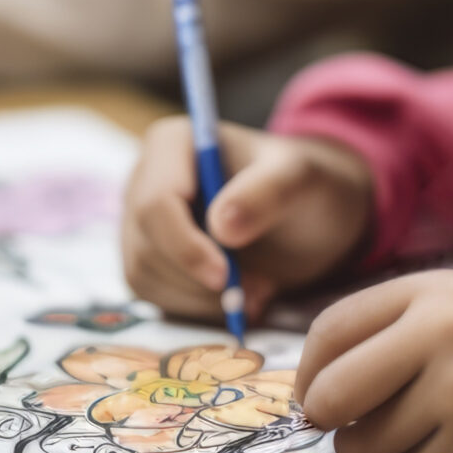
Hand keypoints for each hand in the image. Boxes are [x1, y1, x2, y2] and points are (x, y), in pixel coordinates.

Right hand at [122, 118, 373, 319]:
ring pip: (145, 276)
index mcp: (172, 144)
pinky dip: (197, 309)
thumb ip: (267, 192)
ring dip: (200, 299)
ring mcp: (141, 223)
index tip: (226, 276)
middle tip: (256, 291)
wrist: (310, 216)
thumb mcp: (301, 180)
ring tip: (256, 292)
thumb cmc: (305, 187)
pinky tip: (239, 298)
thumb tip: (221, 226)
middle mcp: (144, 180)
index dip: (185, 246)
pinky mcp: (149, 260)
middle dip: (198, 280)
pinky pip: (154, 296)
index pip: (155, 203)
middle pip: (147, 245)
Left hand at [293, 270, 452, 452]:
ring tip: (401, 428)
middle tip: (342, 419)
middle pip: (333, 396)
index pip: (329, 332)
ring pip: (365, 444)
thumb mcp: (440, 300)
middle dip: (326, 416)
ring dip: (368, 446)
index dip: (306, 370)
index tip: (312, 390)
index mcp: (423, 294)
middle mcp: (438, 340)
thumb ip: (375, 328)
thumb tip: (306, 393)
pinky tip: (434, 446)